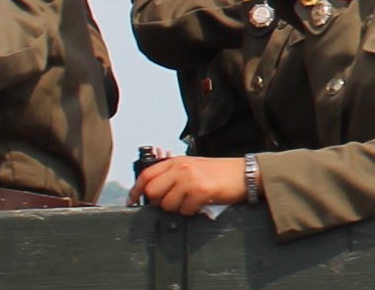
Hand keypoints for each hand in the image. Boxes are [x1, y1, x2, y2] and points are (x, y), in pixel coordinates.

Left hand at [130, 156, 246, 214]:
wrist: (243, 173)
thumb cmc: (218, 172)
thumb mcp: (192, 167)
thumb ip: (173, 175)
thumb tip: (154, 191)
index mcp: (176, 161)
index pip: (147, 174)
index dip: (136, 190)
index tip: (132, 201)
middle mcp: (181, 168)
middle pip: (153, 191)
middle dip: (159, 202)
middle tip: (172, 204)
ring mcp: (190, 179)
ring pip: (168, 204)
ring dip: (177, 209)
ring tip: (190, 203)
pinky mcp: (201, 191)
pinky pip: (185, 210)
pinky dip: (191, 212)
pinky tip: (200, 205)